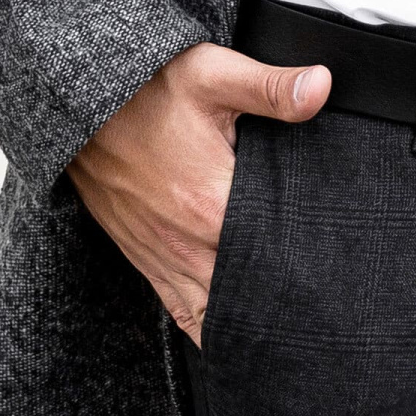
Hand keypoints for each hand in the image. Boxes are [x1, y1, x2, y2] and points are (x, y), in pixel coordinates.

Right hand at [67, 42, 329, 343]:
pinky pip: (181, 311)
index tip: (338, 269)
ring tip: (291, 335)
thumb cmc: (146, 88)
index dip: (311, 261)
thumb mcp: (211, 75)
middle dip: (286, 299)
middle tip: (327, 309)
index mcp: (212, 203)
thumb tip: (322, 86)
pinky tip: (232, 340)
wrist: (77, 103)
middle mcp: (187, 242)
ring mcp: (163, 256)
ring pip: (216, 312)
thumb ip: (269, 87)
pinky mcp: (144, 258)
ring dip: (249, 321)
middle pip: (250, 291)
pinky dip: (208, 329)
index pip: (275, 252)